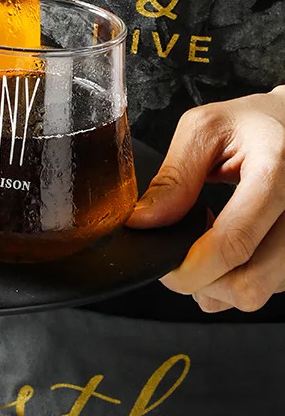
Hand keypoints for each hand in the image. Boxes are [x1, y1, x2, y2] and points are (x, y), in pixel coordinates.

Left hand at [127, 86, 284, 312]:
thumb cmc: (253, 123)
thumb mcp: (205, 129)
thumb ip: (175, 176)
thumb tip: (143, 220)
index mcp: (275, 174)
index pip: (233, 243)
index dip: (189, 266)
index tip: (161, 264)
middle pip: (248, 285)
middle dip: (200, 282)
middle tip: (178, 254)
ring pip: (259, 292)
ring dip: (220, 281)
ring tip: (205, 242)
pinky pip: (271, 286)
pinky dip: (239, 275)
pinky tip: (229, 245)